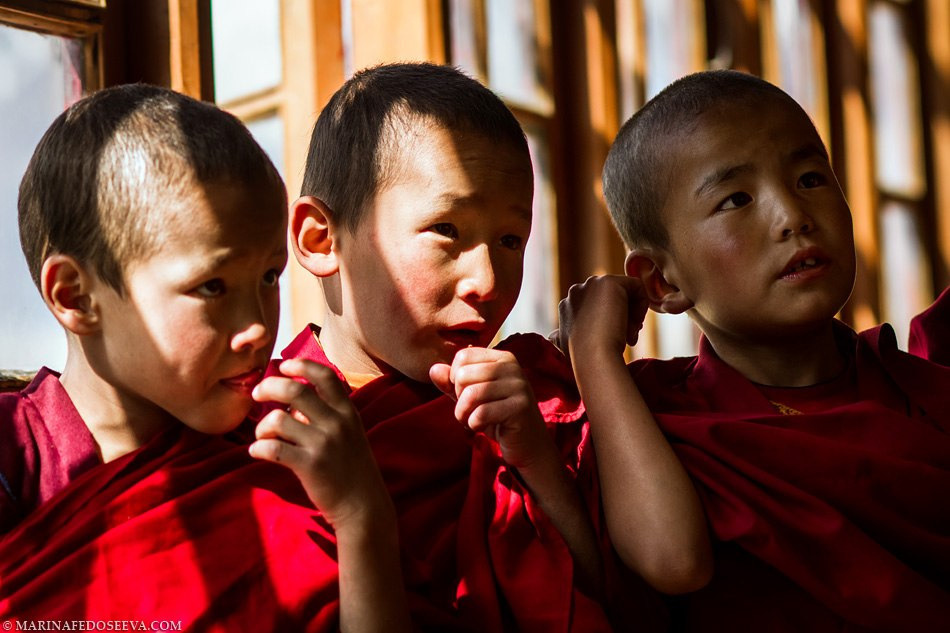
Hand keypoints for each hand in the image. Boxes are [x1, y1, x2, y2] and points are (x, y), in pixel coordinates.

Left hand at [250, 358, 391, 527]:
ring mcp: (323, 444)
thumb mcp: (349, 433)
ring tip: (262, 435)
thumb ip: (326, 414)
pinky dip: (258, 448)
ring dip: (261, 425)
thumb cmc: (351, 468)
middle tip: (258, 393)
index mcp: (347, 411)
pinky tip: (256, 451)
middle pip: (295, 389)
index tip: (284, 365)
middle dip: (269, 386)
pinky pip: (273, 448)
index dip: (301, 365)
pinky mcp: (309, 465)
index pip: (324, 375)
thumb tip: (292, 402)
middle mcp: (336, 423)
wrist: (363, 505)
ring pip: (278, 418)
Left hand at [429, 347, 548, 469]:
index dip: (455, 379)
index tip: (468, 394)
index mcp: (501, 358)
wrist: (527, 445)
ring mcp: (518, 386)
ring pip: (471, 394)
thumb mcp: (471, 397)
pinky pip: (481, 413)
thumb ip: (452, 382)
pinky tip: (484, 428)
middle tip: (470, 411)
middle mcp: (512, 367)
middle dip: (459, 399)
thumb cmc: (498, 417)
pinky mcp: (520, 407)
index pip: (463, 356)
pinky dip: (474, 425)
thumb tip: (433, 369)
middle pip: (464, 375)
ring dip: (463, 414)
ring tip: (472, 421)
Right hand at [558, 275, 648, 360]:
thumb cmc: (582, 358)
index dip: (609, 323)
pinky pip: (636, 286)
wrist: (592, 356)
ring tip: (630, 335)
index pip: (597, 307)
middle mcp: (577, 291)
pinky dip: (642, 304)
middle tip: (627, 337)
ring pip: (624, 293)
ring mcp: (592, 284)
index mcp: (567, 306)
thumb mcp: (564, 346)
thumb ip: (559, 337)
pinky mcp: (609, 282)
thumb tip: (552, 336)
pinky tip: (636, 324)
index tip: (615, 340)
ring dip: (631, 314)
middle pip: (611, 299)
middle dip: (622, 316)